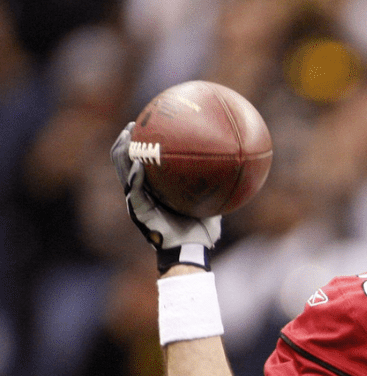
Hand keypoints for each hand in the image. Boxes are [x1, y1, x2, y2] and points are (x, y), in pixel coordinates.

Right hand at [110, 122, 220, 267]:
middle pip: (125, 161)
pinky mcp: (139, 213)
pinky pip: (134, 192)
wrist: (191, 251)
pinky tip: (138, 165)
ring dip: (123, 153)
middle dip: (126, 141)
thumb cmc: (201, 230)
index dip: (141, 142)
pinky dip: (135, 177)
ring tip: (128, 137)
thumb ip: (214, 186)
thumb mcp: (210, 203)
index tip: (148, 124)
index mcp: (155, 188)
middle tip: (134, 125)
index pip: (141, 160)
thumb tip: (233, 167)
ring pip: (123, 172)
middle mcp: (143, 192)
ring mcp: (138, 201)